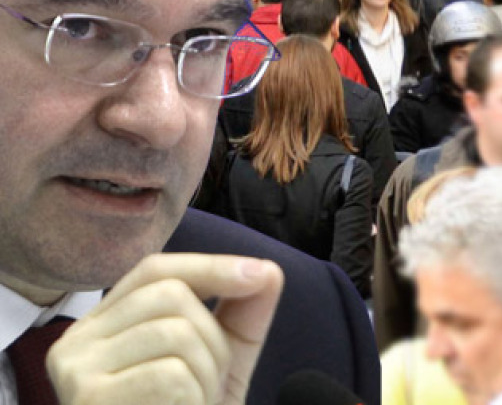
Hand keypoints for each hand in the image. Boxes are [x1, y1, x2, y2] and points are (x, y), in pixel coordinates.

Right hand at [47, 253, 283, 404]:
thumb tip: (269, 271)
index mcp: (103, 326)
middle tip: (211, 385)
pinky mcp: (88, 400)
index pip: (156, 270)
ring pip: (175, 332)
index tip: (261, 273)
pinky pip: (169, 375)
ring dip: (207, 375)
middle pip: (170, 295)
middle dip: (214, 338)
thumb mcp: (221, 364)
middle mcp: (77, 342)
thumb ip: (242, 318)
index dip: (211, 267)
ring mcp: (75, 372)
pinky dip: (194, 399)